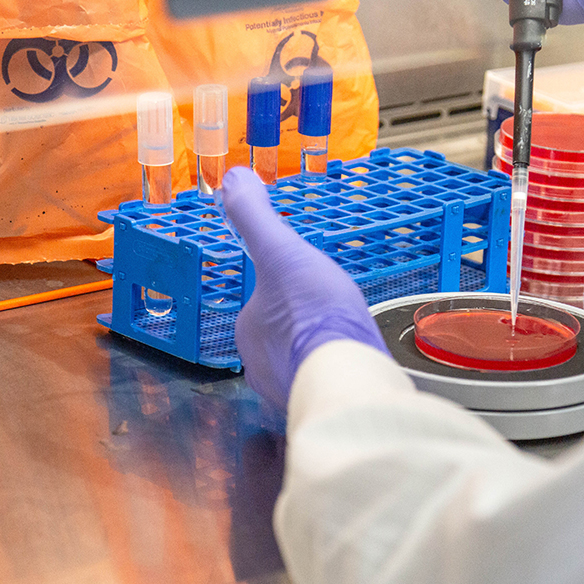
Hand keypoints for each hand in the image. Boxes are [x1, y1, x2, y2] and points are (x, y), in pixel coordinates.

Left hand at [219, 167, 389, 409]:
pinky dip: (332, 372)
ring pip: (300, 361)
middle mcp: (260, 365)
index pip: (261, 305)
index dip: (285, 293)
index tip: (309, 289)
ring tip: (344, 339)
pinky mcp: (317, 404)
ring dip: (318, 349)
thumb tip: (232, 179)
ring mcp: (287, 389)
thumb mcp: (284, 252)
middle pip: (280, 335)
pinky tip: (352, 363)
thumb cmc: (315, 315)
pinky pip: (320, 383)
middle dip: (301, 324)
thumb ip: (255, 217)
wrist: (348, 375)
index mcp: (248, 329)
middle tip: (332, 312)